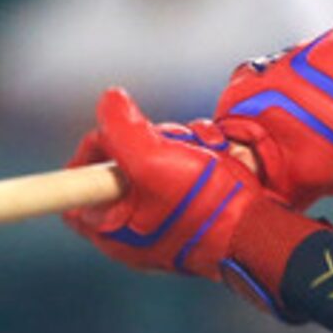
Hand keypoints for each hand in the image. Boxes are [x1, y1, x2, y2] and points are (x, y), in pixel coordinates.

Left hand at [66, 88, 328, 315]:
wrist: (258, 231)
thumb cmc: (205, 206)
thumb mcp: (154, 160)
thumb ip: (121, 128)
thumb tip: (108, 100)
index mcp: (108, 226)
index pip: (75, 182)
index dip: (93, 150)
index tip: (116, 139)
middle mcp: (131, 227)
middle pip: (119, 164)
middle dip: (148, 142)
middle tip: (171, 146)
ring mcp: (161, 218)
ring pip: (156, 160)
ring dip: (180, 144)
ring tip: (204, 154)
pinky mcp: (189, 210)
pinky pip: (182, 170)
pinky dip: (198, 156)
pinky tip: (216, 159)